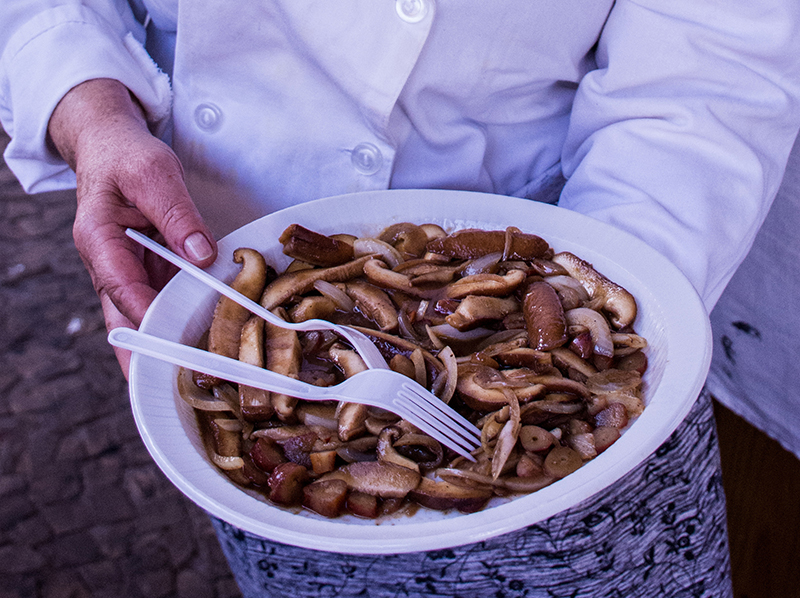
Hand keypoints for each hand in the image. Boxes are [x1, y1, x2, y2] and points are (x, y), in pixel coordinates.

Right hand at [48, 78, 217, 374]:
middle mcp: (108, 264)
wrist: (114, 147)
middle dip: (148, 351)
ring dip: (165, 343)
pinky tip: (202, 342)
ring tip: (193, 376)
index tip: (172, 342)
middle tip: (175, 383)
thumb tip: (200, 254)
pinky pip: (160, 303)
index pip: (121, 287)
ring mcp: (127, 272)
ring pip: (143, 317)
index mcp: (99, 240)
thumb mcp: (155, 173)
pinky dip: (178, 320)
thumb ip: (177, 214)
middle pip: (125, 317)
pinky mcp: (146, 272)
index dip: (147, 316)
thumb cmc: (126, 157)